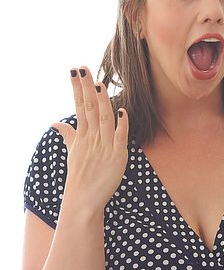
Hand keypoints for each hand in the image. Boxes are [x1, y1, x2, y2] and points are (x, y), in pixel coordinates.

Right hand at [51, 66, 128, 211]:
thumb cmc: (79, 176)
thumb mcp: (73, 152)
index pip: (79, 106)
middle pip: (89, 108)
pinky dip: (122, 125)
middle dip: (86, 87)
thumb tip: (55, 123)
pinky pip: (120, 138)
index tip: (75, 71)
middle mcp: (92, 138)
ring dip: (102, 102)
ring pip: (104, 119)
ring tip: (99, 84)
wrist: (83, 201)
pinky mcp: (118, 157)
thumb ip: (68, 135)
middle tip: (82, 68)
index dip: (77, 88)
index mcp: (82, 135)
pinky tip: (122, 111)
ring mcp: (104, 147)